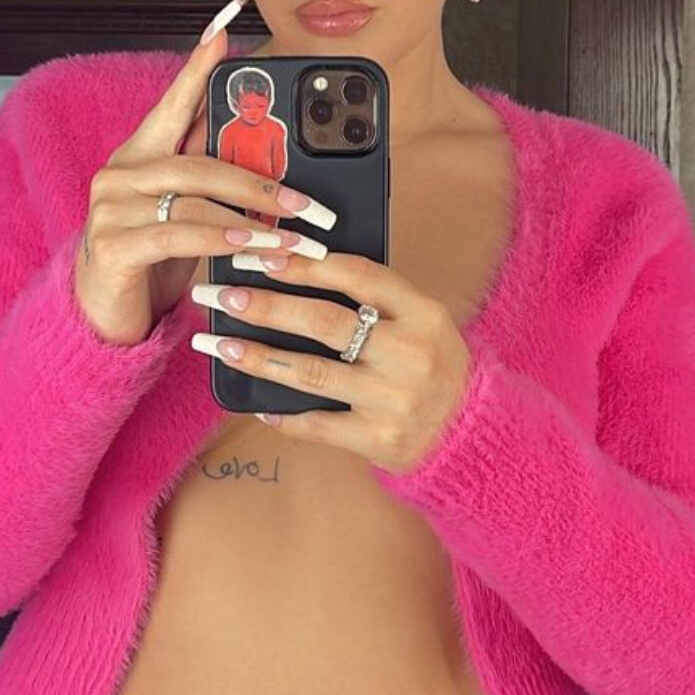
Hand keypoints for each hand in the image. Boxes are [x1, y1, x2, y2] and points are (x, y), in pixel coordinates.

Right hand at [73, 20, 334, 346]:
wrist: (101, 316)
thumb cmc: (149, 262)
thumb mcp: (183, 214)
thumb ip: (208, 178)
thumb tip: (259, 151)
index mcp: (139, 156)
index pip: (172, 105)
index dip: (197, 71)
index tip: (222, 35)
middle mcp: (120, 174)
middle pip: (199, 162)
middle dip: (260, 182)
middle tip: (306, 203)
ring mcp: (111, 208)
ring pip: (194, 199)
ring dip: (251, 219)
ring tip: (291, 237)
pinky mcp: (112, 245)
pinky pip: (178, 234)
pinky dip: (219, 239)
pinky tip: (248, 246)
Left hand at [190, 250, 472, 474]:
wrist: (474, 435)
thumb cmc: (434, 367)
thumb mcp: (423, 323)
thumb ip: (377, 300)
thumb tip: (299, 266)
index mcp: (424, 314)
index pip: (358, 276)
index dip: (306, 263)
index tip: (262, 254)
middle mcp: (412, 354)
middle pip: (325, 322)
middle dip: (266, 306)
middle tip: (224, 295)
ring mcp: (395, 400)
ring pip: (312, 373)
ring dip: (259, 357)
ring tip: (220, 344)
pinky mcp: (380, 440)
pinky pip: (318, 424)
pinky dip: (282, 414)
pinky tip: (254, 402)